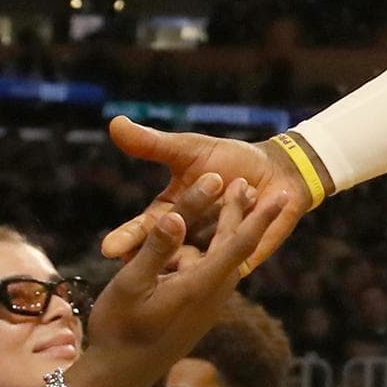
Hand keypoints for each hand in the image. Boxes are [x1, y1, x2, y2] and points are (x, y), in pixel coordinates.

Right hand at [60, 178, 289, 386]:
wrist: (118, 379)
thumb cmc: (119, 331)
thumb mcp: (131, 286)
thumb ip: (155, 250)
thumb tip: (175, 215)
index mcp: (200, 284)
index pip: (239, 244)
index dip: (260, 217)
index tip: (279, 193)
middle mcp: (212, 294)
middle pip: (234, 245)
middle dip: (242, 212)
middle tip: (246, 180)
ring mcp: (207, 305)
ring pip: (225, 258)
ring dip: (230, 228)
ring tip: (235, 199)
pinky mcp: (198, 312)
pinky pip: (214, 273)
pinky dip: (216, 249)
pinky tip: (210, 241)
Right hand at [100, 116, 308, 268]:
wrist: (278, 172)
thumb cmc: (231, 159)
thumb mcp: (189, 150)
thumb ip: (153, 144)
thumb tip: (115, 122)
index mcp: (169, 213)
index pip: (144, 228)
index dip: (128, 239)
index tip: (108, 248)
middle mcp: (188, 237)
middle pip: (168, 249)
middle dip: (152, 255)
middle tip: (133, 263)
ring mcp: (213, 251)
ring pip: (197, 259)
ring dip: (188, 258)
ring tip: (177, 262)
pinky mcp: (240, 259)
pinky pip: (232, 259)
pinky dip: (225, 256)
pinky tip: (218, 262)